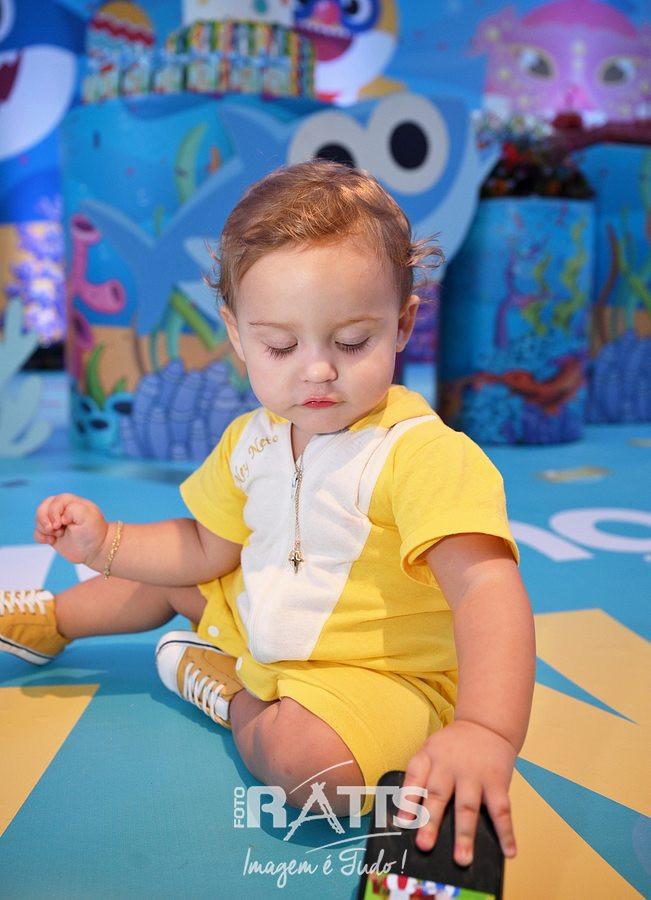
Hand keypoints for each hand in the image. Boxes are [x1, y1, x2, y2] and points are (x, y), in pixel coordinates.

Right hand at [34, 493, 108, 567]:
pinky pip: (37, 532)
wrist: (95, 550)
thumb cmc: (93, 532)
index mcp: (71, 502)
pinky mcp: (51, 534)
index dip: (53, 513)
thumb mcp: (88, 517)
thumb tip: (61, 517)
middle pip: (42, 507)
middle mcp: (62, 510)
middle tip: (55, 529)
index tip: (60, 524)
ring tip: (58, 535)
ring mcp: (55, 522)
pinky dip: (41, 537)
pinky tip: (51, 541)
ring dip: (44, 529)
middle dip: (44, 520)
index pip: (54, 502)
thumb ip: (74, 509)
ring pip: (38, 520)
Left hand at [402, 719, 516, 865]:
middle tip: (425, 845)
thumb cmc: (453, 747)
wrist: (486, 724)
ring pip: (468, 806)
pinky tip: (509, 851)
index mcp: (429, 757)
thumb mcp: (431, 752)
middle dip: (431, 822)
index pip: (414, 776)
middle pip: (438, 794)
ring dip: (465, 834)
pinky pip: (501, 809)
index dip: (407, 798)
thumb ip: (420, 780)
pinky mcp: (496, 781)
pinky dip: (506, 832)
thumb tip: (411, 820)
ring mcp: (474, 774)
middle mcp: (449, 765)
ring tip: (463, 859)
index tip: (403, 822)